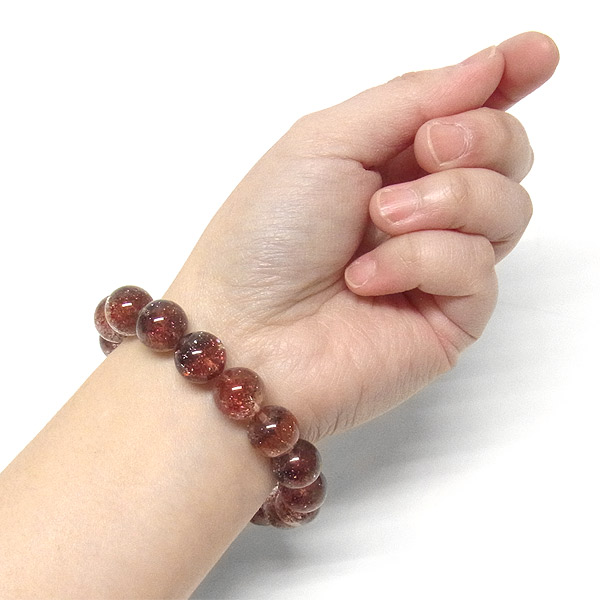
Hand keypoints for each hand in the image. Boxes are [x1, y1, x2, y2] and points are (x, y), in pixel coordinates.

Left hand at [167, 32, 558, 442]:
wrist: (243, 337)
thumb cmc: (264, 238)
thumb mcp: (325, 143)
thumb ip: (409, 101)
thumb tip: (489, 66)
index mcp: (387, 162)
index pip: (467, 112)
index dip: (507, 81)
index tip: (538, 54)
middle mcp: (422, 210)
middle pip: (506, 155)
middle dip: (481, 136)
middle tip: (430, 147)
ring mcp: (438, 265)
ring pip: (508, 207)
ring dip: (447, 199)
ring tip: (380, 219)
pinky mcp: (450, 317)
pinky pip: (477, 267)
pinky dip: (420, 261)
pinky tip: (367, 281)